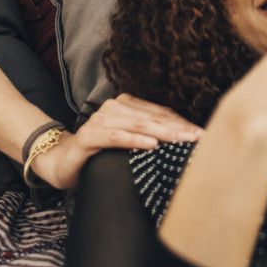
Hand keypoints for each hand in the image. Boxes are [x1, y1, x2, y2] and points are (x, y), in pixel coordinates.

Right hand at [32, 94, 203, 188]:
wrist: (62, 161)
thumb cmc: (101, 153)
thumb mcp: (129, 143)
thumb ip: (150, 137)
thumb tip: (184, 143)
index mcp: (128, 105)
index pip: (161, 113)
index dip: (182, 123)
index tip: (203, 135)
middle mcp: (116, 107)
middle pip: (153, 117)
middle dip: (178, 128)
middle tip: (199, 138)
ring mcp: (102, 119)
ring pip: (138, 124)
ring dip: (162, 132)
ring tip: (181, 140)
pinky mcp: (90, 135)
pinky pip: (116, 136)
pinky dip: (135, 140)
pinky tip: (151, 145)